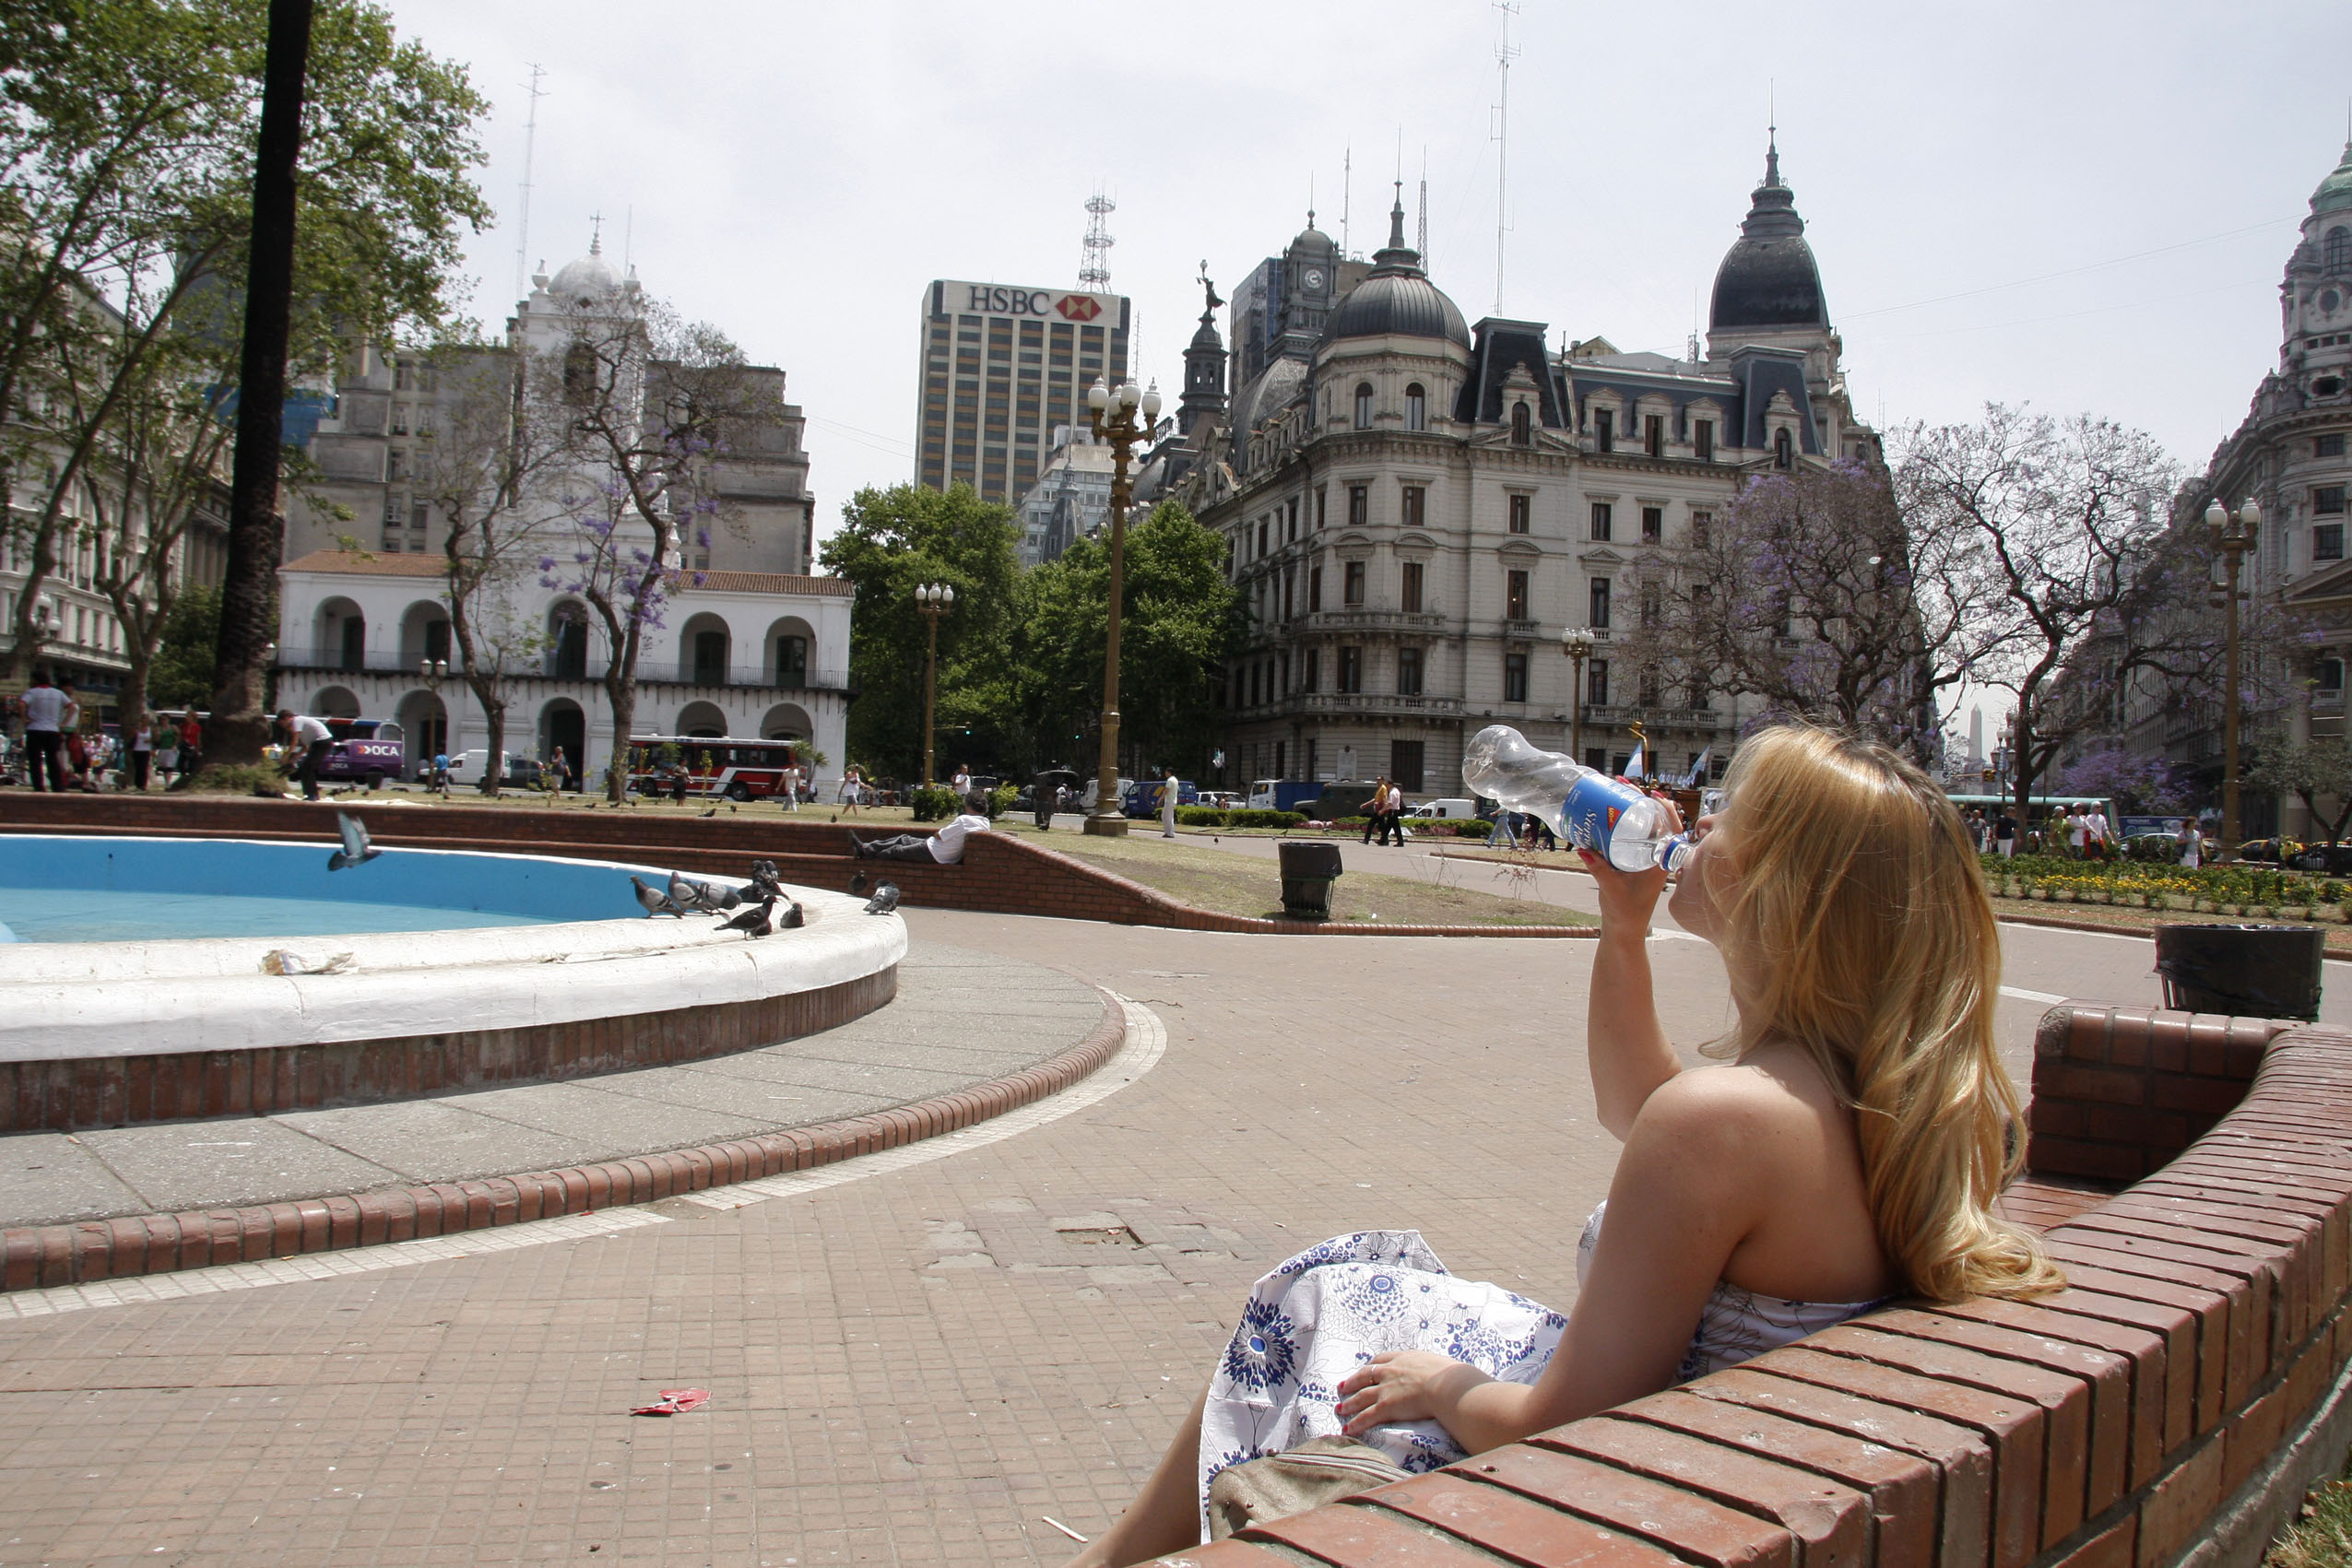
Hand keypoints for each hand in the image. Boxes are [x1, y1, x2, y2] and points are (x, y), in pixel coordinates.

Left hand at [1334, 1351, 1484, 1435]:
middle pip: (1365, 1376)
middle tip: (1342, 1387)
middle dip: (1352, 1382)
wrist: (1446, 1385)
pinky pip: (1366, 1416)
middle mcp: (1391, 1371)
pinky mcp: (1386, 1406)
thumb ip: (1434, 1369)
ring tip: (1339, 1409)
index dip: (1371, 1364)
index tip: (1366, 1367)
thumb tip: (1448, 1374)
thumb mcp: (1440, 1364)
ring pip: (1361, 1396)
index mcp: (1404, 1358)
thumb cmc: (1451, 1375)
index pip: (1382, 1359)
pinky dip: (1355, 1423)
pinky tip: (1347, 1429)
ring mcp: (1386, 1389)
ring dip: (1349, 1404)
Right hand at [1579, 796, 1683, 934]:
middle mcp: (1656, 859)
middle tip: (1622, 786)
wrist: (1624, 930)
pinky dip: (1622, 825)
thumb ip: (1599, 869)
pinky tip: (1607, 817)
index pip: (1671, 829)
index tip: (1651, 793)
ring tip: (1614, 794)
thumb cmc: (1626, 913)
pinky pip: (1631, 838)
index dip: (1665, 808)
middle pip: (1655, 822)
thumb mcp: (1612, 889)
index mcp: (1661, 863)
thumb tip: (1584, 848)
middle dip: (1640, 801)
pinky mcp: (1634, 863)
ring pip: (1643, 829)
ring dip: (1631, 811)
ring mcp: (1646, 860)